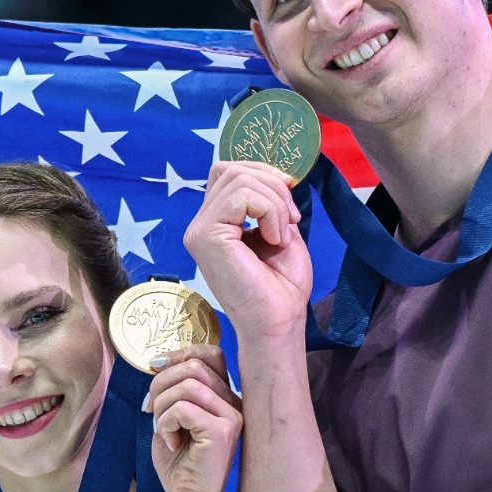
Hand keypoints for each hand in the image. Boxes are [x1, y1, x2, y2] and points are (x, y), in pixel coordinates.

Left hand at [146, 344, 241, 491]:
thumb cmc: (180, 464)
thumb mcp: (173, 418)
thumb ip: (174, 390)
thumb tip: (159, 363)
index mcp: (225, 397)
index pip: (212, 354)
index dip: (181, 353)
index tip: (155, 368)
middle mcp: (234, 403)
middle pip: (194, 366)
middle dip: (161, 383)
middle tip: (149, 409)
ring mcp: (231, 416)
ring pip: (187, 385)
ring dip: (162, 405)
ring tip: (162, 428)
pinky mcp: (223, 431)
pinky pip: (183, 408)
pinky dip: (166, 422)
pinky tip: (171, 442)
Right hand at [183, 161, 312, 342]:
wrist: (279, 322)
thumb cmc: (282, 287)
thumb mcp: (280, 231)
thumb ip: (270, 204)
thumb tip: (276, 176)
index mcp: (216, 223)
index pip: (228, 172)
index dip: (262, 174)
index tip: (289, 201)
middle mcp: (201, 225)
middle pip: (231, 169)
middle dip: (272, 185)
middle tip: (291, 220)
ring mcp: (199, 231)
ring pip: (238, 179)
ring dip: (275, 203)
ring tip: (281, 236)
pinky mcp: (205, 237)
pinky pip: (242, 197)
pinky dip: (269, 212)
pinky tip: (274, 240)